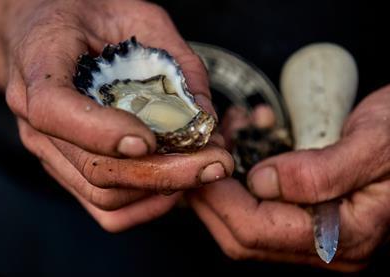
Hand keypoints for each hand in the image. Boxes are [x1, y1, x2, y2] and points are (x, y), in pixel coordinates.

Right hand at [0, 0, 232, 231]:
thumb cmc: (89, 17)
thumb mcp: (137, 16)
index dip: (101, 131)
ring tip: (202, 169)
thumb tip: (206, 117)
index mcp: (41, 67)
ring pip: (104, 194)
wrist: (49, 34)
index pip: (56, 110)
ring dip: (161, 189)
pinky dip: (144, 206)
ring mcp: (52, 152)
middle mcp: (38, 121)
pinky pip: (104, 209)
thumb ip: (175, 62)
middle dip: (162, 172)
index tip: (150, 138)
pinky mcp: (70, 171)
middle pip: (93, 168)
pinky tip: (173, 188)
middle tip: (215, 163)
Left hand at [188, 86, 389, 270]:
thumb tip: (261, 183)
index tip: (205, 166)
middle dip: (213, 195)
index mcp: (347, 234)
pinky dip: (242, 174)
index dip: (221, 200)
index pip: (257, 231)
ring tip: (227, 138)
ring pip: (245, 221)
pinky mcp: (307, 210)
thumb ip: (320, 171)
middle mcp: (326, 242)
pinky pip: (260, 204)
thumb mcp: (373, 143)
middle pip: (242, 235)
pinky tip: (247, 139)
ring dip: (225, 182)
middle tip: (204, 154)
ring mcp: (314, 229)